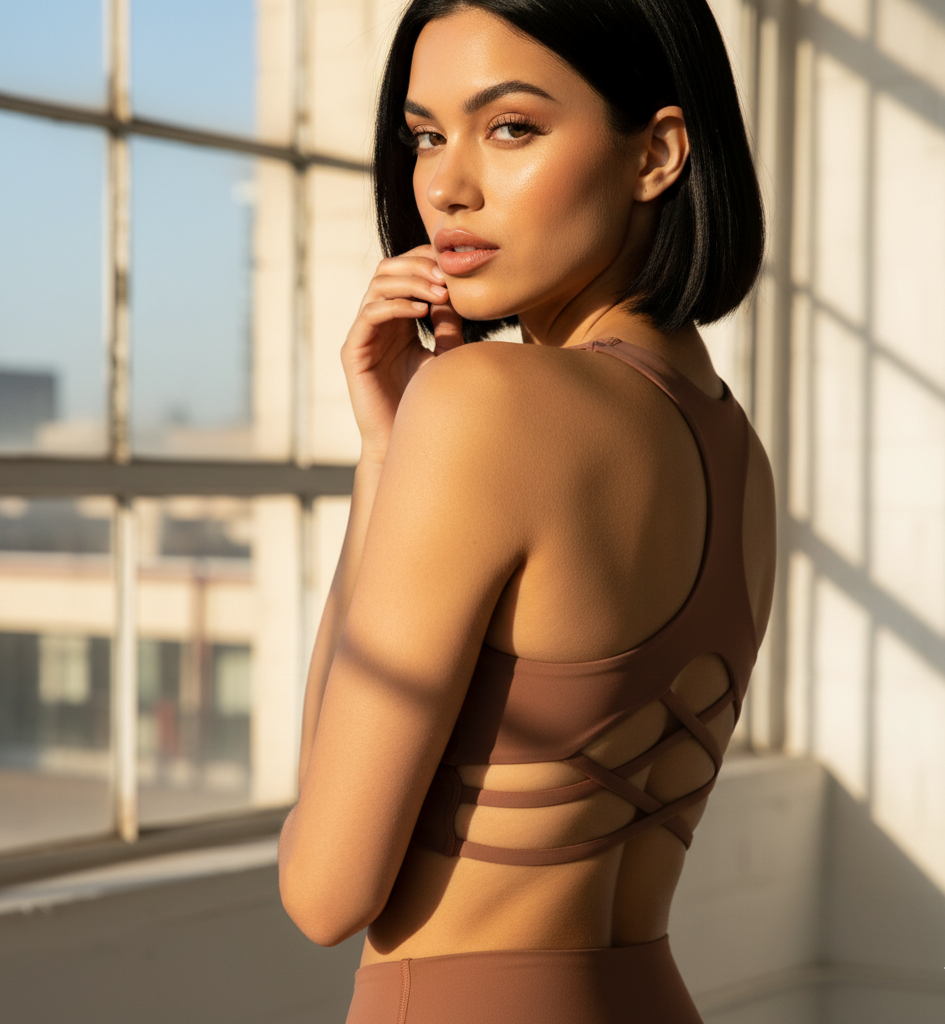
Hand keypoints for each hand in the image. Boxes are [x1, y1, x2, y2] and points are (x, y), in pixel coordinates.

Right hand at [341, 244, 463, 465]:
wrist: (408, 439)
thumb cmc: (427, 402)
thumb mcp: (445, 356)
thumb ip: (448, 326)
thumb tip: (453, 294)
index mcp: (397, 319)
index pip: (404, 271)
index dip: (425, 261)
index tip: (454, 270)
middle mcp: (377, 322)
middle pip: (388, 269)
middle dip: (418, 267)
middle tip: (446, 279)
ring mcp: (363, 334)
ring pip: (378, 285)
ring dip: (411, 282)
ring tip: (439, 294)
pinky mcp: (354, 351)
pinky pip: (370, 314)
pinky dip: (397, 305)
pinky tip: (423, 312)